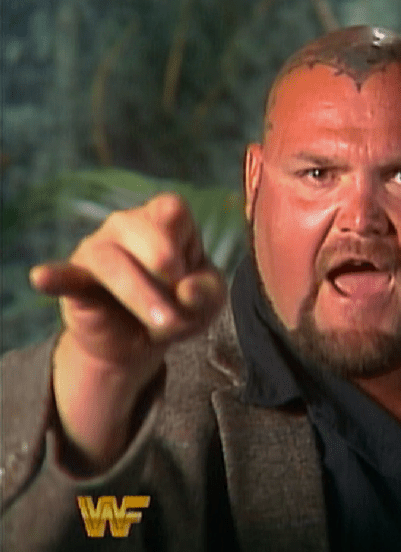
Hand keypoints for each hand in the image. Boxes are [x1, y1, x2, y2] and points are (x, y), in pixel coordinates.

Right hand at [29, 192, 226, 469]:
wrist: (141, 342)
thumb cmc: (180, 305)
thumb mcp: (208, 302)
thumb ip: (208, 292)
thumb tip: (188, 290)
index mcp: (165, 220)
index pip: (172, 209)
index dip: (185, 242)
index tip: (188, 275)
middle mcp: (127, 225)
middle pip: (143, 231)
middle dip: (167, 271)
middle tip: (182, 303)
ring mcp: (97, 250)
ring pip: (114, 262)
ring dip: (142, 295)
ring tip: (164, 324)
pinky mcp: (76, 281)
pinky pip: (65, 276)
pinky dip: (55, 277)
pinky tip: (41, 278)